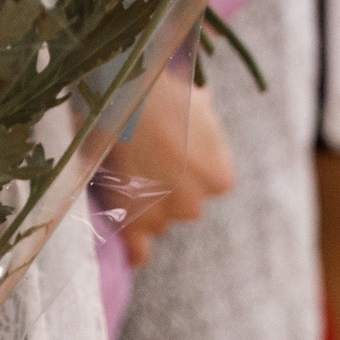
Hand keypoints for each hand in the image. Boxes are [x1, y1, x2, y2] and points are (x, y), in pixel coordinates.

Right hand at [99, 69, 234, 267]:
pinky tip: (131, 247)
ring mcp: (161, 218)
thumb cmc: (161, 90)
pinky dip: (134, 248)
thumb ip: (203, 121)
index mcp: (219, 178)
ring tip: (120, 172)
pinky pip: (137, 250)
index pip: (208, 184)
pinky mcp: (131, 225)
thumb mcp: (197, 101)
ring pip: (154, 221)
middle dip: (164, 188)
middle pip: (181, 205)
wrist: (122, 97)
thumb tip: (201, 106)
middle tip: (140, 157)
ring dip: (141, 205)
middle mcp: (195, 204)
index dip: (186, 167)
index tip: (168, 149)